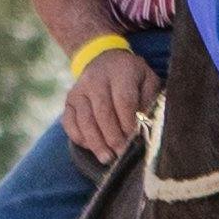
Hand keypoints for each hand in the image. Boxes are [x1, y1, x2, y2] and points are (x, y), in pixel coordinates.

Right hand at [63, 43, 150, 163]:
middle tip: (122, 154)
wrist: (105, 60)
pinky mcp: (69, 100)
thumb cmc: (132, 76)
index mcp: (120, 72)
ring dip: (96, 142)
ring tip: (107, 158)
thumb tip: (145, 124)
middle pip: (102, 113)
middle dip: (113, 137)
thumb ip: (149, 99)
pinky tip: (92, 148)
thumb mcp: (148, 79)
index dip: (128, 122)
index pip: (123, 100)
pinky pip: (69, 122)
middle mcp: (96, 80)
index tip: (135, 139)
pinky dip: (79, 137)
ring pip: (85, 120)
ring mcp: (79, 90)